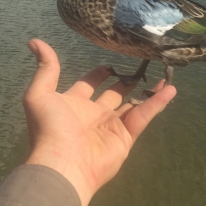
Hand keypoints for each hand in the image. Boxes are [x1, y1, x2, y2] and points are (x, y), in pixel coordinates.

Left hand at [23, 39, 175, 205]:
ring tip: (162, 75)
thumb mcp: (39, 94)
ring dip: (146, 90)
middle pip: (113, 94)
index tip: (109, 64)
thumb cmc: (49, 128)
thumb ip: (45, 68)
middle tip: (139, 67)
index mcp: (73, 104)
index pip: (88, 84)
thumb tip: (35, 42)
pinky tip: (170, 89)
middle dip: (124, 81)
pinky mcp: (126, 137)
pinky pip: (143, 116)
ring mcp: (111, 126)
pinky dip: (157, 103)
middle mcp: (93, 114)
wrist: (62, 163)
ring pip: (132, 104)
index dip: (98, 73)